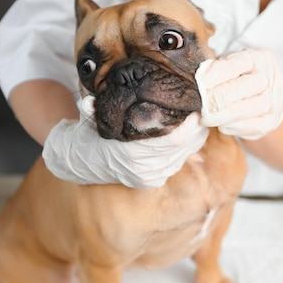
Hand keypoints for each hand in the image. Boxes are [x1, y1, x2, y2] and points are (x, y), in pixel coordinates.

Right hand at [42, 96, 208, 187]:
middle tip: (202, 109)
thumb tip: (88, 102)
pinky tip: (188, 133)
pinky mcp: (153, 181)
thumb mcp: (90, 118)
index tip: (198, 108)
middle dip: (197, 128)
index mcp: (133, 156)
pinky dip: (184, 148)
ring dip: (193, 137)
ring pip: (185, 155)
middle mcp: (146, 171)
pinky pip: (177, 162)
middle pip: (186, 147)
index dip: (191, 123)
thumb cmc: (88, 136)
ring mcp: (151, 178)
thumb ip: (92, 109)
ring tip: (198, 118)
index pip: (177, 140)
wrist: (80, 164)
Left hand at [195, 48, 282, 139]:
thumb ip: (217, 68)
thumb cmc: (244, 76)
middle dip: (216, 98)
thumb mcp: (232, 63)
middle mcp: (270, 77)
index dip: (215, 74)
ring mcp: (274, 100)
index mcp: (258, 58)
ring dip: (221, 116)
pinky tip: (221, 126)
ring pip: (245, 110)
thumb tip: (199, 80)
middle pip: (241, 88)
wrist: (270, 93)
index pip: (234, 64)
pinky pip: (251, 126)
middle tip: (201, 105)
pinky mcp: (272, 120)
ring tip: (206, 119)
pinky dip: (233, 127)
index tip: (200, 83)